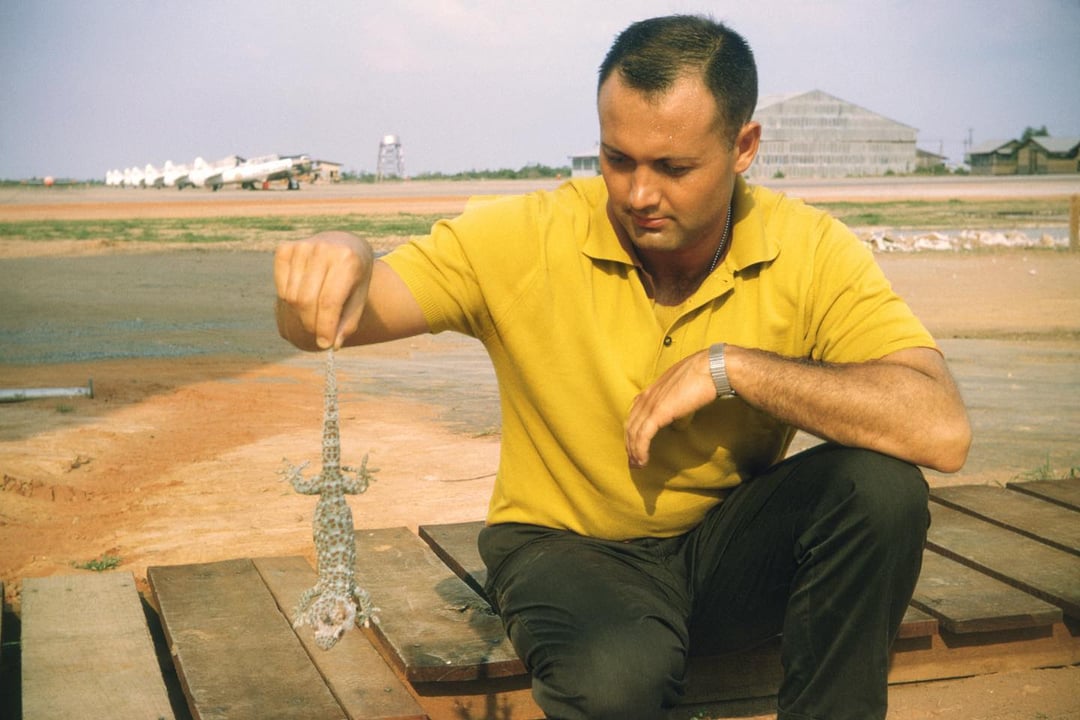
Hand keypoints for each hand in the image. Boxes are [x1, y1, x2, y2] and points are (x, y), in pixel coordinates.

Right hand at [274, 232, 373, 349]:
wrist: (345, 243)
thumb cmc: (354, 276)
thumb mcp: (360, 297)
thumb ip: (348, 321)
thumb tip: (334, 345)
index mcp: (347, 260)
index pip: (329, 301)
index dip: (325, 326)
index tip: (325, 345)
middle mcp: (323, 249)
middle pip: (306, 300)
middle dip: (310, 324)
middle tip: (317, 334)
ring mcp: (302, 247)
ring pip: (291, 295)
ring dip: (300, 314)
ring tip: (313, 316)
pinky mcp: (285, 248)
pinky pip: (281, 286)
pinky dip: (289, 299)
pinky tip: (303, 298)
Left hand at [625, 349, 717, 467]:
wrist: (712, 368)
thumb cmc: (704, 376)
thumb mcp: (683, 389)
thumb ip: (676, 402)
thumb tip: (678, 418)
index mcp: (652, 390)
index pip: (635, 413)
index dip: (633, 430)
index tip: (635, 444)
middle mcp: (647, 396)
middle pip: (630, 424)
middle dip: (630, 444)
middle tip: (633, 461)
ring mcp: (651, 404)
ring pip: (634, 432)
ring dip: (634, 451)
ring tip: (637, 465)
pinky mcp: (658, 412)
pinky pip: (643, 436)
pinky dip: (640, 450)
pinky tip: (643, 461)